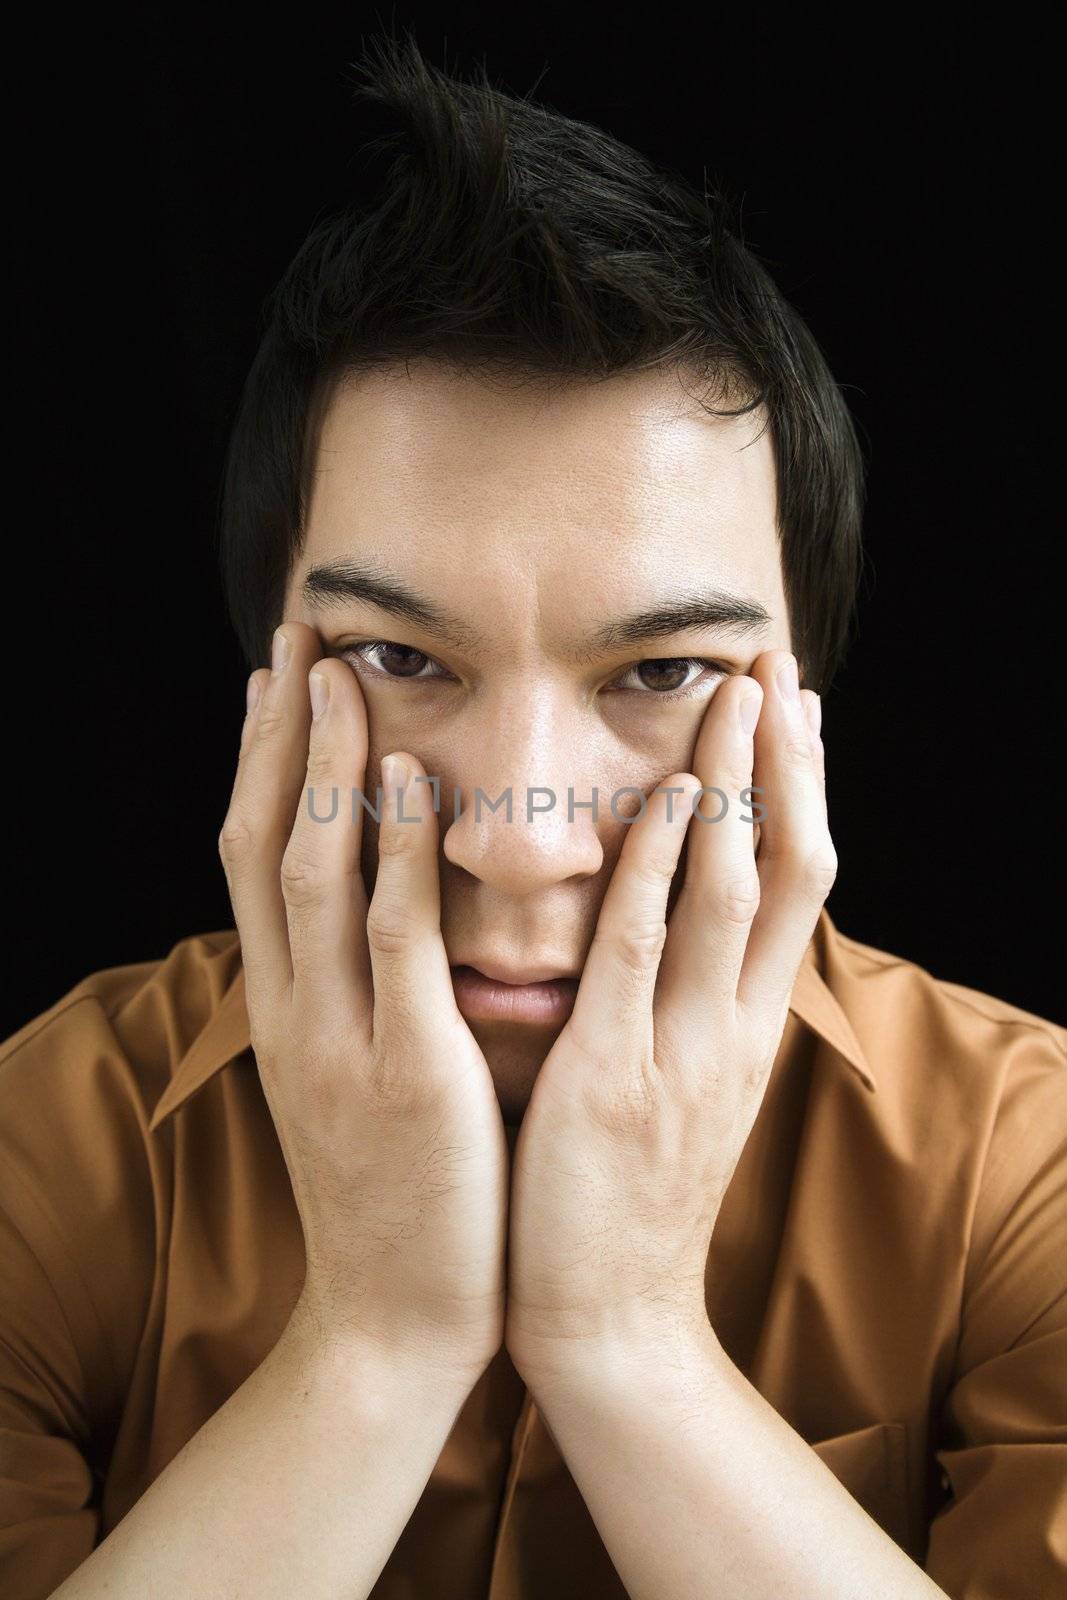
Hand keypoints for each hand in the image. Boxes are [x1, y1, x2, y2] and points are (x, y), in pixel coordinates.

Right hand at [219, 621, 508, 1382]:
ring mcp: (341, 1038)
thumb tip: (375, 911)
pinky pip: (396, 940)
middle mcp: (294, 1010)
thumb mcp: (351, 1079)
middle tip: (294, 636)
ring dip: (323, 765)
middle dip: (277, 734)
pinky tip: (410, 779)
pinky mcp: (408, 1071)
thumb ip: (356, 995)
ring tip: (338, 672)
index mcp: (285, 1009)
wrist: (395, 1322)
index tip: (277, 680)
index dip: (262, 763)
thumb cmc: (396, 1193)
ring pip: (312, 873)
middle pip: (264, 843)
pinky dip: (395, 853)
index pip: (254, 860)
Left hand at [504, 649, 831, 1383]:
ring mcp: (684, 1050)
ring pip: (735, 890)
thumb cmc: (622, 1193)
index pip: (799, 883)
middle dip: (785, 761)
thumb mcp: (678, 1085)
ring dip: (738, 781)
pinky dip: (664, 865)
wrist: (606, 1320)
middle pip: (789, 866)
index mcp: (747, 1027)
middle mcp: (737, 1027)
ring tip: (736, 689)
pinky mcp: (616, 1078)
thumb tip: (671, 910)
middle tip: (777, 662)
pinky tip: (668, 794)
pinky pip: (647, 950)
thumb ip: (680, 999)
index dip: (803, 788)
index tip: (794, 705)